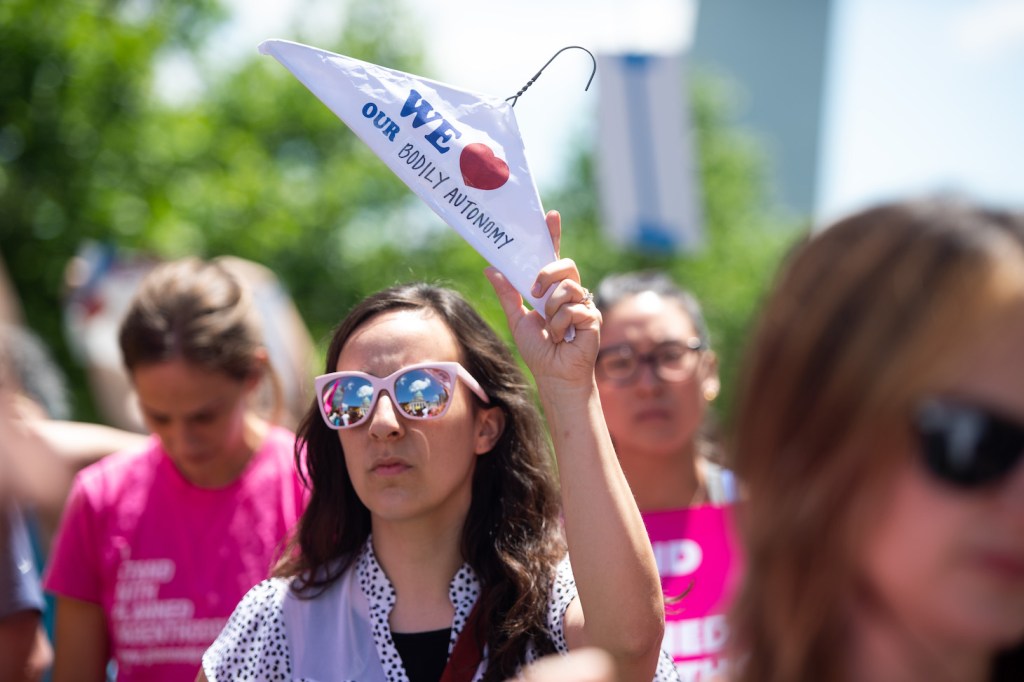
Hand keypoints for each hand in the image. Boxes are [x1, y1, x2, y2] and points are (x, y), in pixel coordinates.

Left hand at [485, 210, 600, 388]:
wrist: (554, 375)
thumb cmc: (539, 351)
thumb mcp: (517, 319)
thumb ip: (507, 294)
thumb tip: (490, 269)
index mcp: (552, 290)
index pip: (553, 257)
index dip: (553, 236)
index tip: (550, 216)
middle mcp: (570, 293)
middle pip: (565, 265)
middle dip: (548, 274)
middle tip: (535, 292)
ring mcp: (583, 304)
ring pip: (568, 286)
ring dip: (552, 309)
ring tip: (551, 327)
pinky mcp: (593, 316)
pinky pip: (574, 307)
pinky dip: (561, 324)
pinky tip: (563, 337)